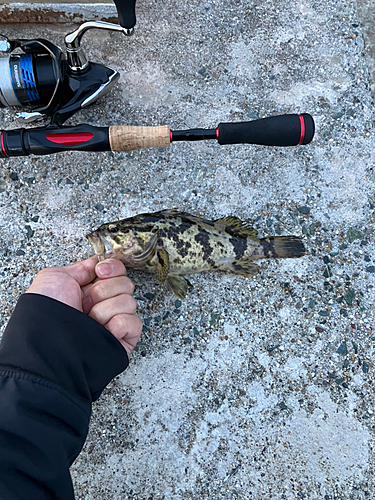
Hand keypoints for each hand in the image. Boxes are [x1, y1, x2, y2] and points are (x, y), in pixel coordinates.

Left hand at [26, 257, 141, 355]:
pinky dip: (118, 324)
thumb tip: (98, 262)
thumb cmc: (45, 315)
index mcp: (88, 291)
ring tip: (90, 320)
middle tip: (85, 303)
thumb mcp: (55, 277)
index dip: (112, 268)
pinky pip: (133, 322)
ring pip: (129, 301)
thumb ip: (80, 268)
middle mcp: (103, 305)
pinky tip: (104, 329)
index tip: (100, 272)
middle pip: (126, 284)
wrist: (46, 346)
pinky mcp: (123, 339)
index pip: (117, 271)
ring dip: (105, 309)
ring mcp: (114, 323)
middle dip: (104, 290)